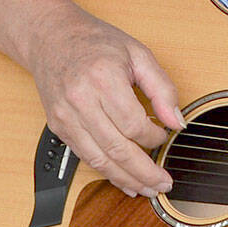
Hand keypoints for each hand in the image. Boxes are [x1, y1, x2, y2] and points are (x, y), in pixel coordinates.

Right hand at [25, 7, 183, 196]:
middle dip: (144, 171)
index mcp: (102, 78)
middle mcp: (80, 99)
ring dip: (126, 179)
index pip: (134, 124)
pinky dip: (106, 173)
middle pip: (117, 148)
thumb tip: (177, 121)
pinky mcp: (58, 126)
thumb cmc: (95, 43)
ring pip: (99, 159)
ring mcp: (65, 116)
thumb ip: (162, 88)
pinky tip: (123, 180)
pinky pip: (85, 157)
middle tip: (164, 184)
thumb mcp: (138, 54)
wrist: (51, 37)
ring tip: (147, 188)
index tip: (165, 135)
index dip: (154, 137)